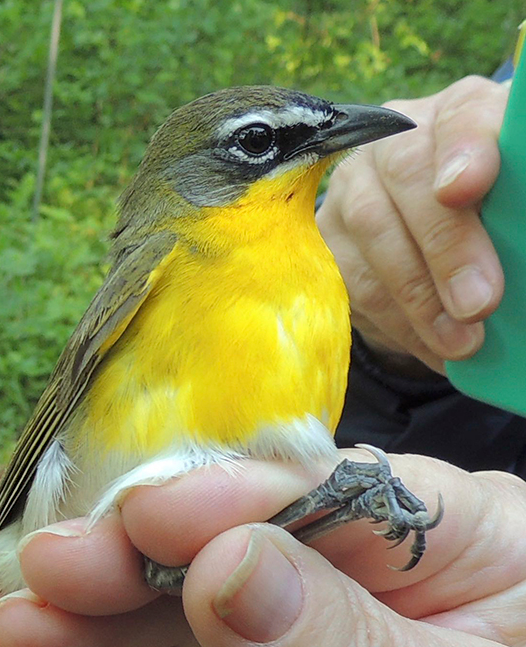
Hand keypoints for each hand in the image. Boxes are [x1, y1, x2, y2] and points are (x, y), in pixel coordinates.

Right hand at [0, 455, 525, 646]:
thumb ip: (339, 646)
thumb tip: (222, 568)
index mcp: (448, 540)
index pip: (327, 494)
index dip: (232, 501)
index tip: (151, 519)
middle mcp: (352, 574)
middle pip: (225, 542)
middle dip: (132, 555)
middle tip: (51, 567)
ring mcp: (279, 642)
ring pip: (166, 610)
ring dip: (79, 612)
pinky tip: (9, 643)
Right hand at [317, 76, 508, 374]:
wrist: (427, 240)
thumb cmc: (492, 219)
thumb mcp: (512, 208)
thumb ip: (519, 207)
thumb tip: (524, 255)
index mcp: (461, 113)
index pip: (462, 114)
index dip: (465, 148)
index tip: (466, 188)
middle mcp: (397, 136)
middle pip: (407, 174)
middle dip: (445, 245)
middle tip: (478, 304)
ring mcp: (353, 184)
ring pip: (373, 231)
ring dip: (420, 298)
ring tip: (461, 343)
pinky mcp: (326, 234)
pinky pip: (352, 279)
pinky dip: (398, 321)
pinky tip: (434, 347)